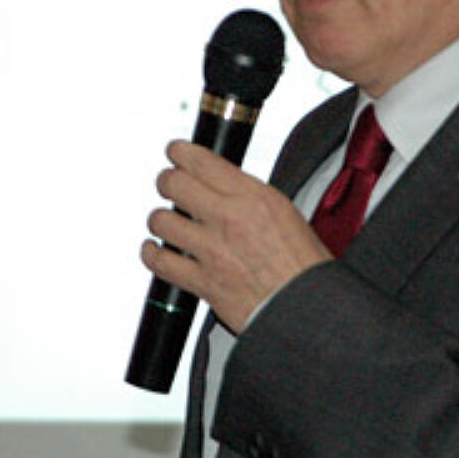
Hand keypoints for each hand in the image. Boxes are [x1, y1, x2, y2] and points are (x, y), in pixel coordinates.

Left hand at [141, 140, 330, 330]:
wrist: (305, 305)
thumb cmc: (303, 264)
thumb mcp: (284, 212)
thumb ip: (248, 196)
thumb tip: (222, 185)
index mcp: (253, 197)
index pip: (200, 160)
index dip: (180, 152)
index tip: (175, 152)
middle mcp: (229, 218)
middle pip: (174, 183)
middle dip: (167, 180)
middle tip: (169, 184)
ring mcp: (212, 250)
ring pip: (161, 221)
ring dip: (160, 219)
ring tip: (166, 221)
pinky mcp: (203, 281)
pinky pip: (160, 262)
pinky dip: (152, 254)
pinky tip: (156, 250)